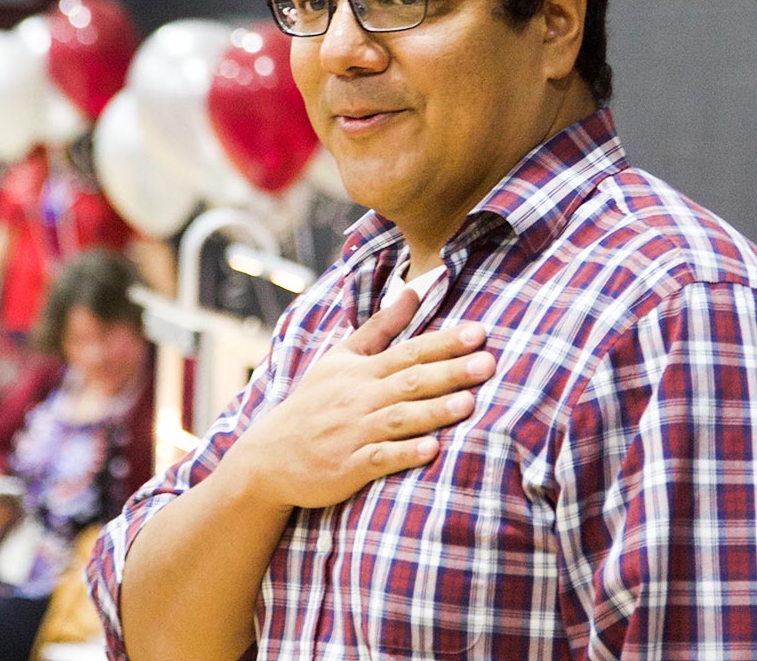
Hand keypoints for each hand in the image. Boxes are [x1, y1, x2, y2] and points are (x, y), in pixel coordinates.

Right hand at [219, 284, 493, 512]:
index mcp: (362, 371)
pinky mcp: (349, 466)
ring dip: (434, 411)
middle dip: (449, 372)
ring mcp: (354, 432)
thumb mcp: (341, 358)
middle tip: (488, 363)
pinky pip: (379, 459)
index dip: (445, 342)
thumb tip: (415, 291)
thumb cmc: (313, 403)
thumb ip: (381, 327)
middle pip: (410, 381)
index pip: (409, 350)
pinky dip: (404, 454)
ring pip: (399, 418)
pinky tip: (431, 451)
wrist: (269, 456)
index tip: (479, 332)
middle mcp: (360, 398)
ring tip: (469, 403)